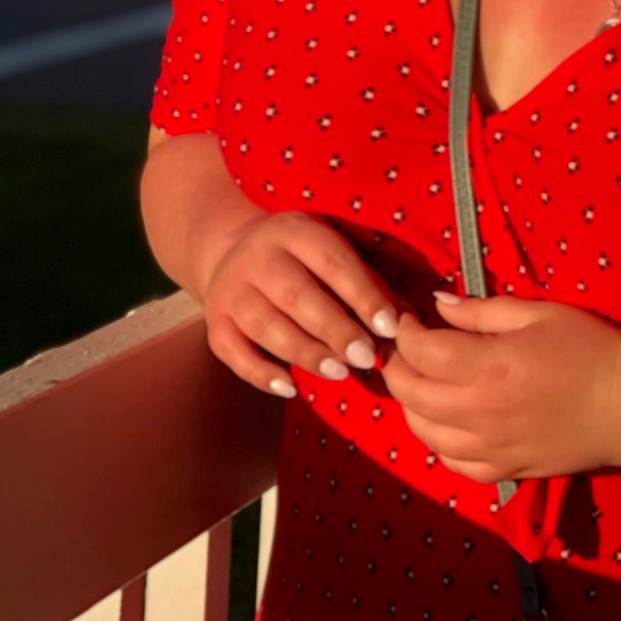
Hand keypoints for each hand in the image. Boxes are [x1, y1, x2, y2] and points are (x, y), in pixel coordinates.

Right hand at [201, 211, 401, 399]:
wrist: (232, 250)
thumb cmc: (303, 260)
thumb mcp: (331, 252)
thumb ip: (366, 283)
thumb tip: (406, 322)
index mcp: (296, 231)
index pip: (333, 262)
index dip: (363, 296)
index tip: (390, 327)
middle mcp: (258, 256)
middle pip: (296, 295)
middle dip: (335, 330)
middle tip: (365, 357)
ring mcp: (230, 288)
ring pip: (265, 325)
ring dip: (304, 352)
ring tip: (339, 372)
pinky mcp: (214, 319)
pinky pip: (231, 351)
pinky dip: (260, 374)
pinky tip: (290, 388)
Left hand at [382, 294, 620, 484]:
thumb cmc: (592, 350)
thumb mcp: (539, 314)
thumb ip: (482, 311)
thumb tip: (438, 304)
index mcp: (488, 366)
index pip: (420, 350)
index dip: (404, 330)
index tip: (406, 317)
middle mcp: (479, 412)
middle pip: (409, 393)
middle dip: (396, 365)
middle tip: (402, 347)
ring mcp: (489, 447)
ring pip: (422, 431)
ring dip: (411, 403)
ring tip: (422, 380)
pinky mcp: (504, 470)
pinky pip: (452, 462)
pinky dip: (438, 440)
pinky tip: (446, 421)